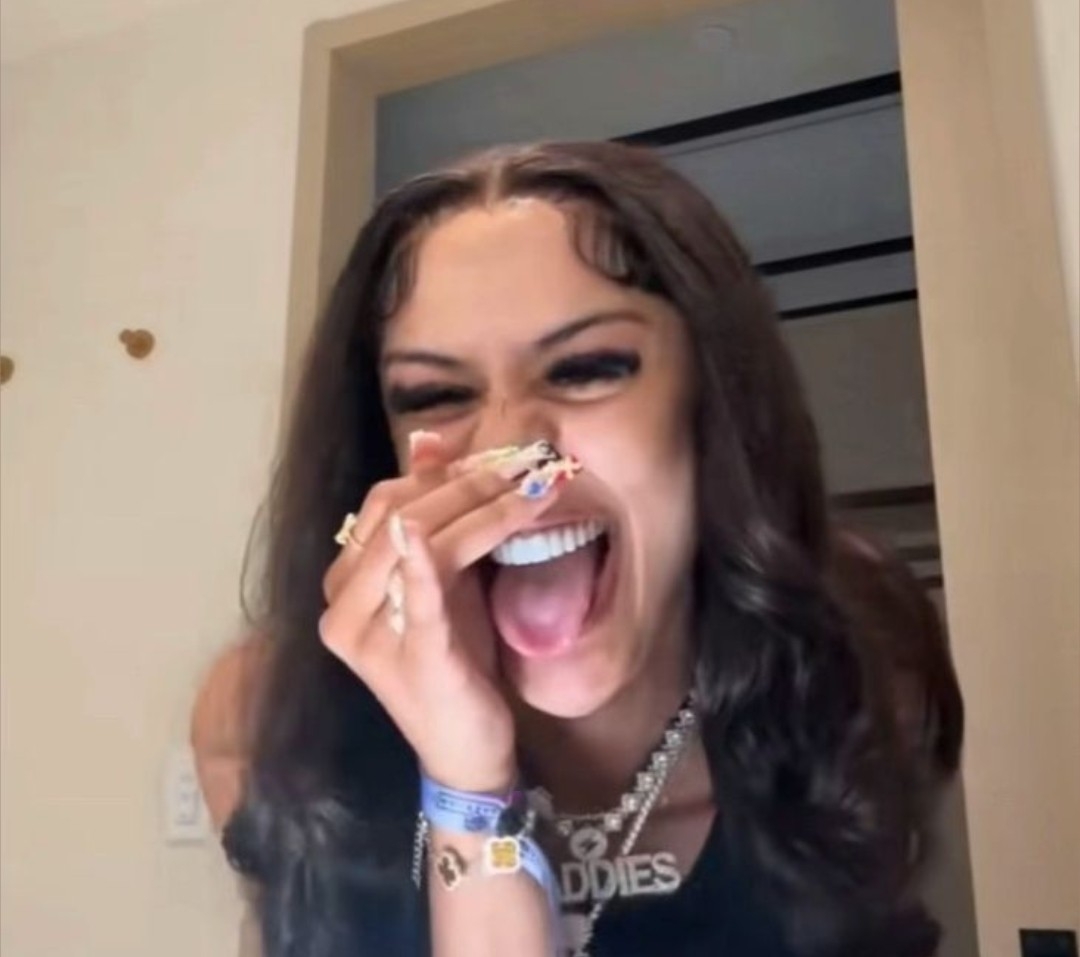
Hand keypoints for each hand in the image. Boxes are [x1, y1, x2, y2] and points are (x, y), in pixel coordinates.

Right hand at [319, 435, 577, 793]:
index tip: (499, 455)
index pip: (385, 501)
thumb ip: (434, 518)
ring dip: (486, 506)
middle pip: (402, 513)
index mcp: (345, 582)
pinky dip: (429, 560)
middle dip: (472, 482)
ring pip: (421, 540)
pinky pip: (420, 598)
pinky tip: (453, 530)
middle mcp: (342, 605)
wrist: (466, 751)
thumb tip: (429, 441)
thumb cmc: (456, 661)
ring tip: (538, 488)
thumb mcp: (444, 581)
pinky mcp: (414, 659)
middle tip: (530, 463)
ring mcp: (370, 635)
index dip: (440, 472)